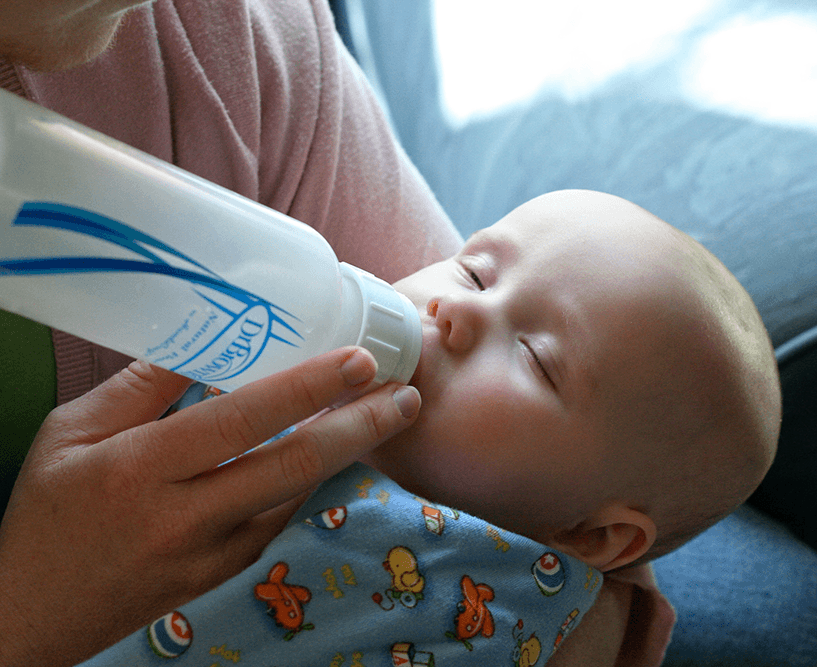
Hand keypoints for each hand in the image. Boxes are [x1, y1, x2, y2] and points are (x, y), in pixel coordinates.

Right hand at [0, 347, 418, 666]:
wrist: (28, 615)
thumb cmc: (45, 513)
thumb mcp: (70, 433)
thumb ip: (141, 387)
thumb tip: (205, 337)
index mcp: (141, 468)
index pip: (241, 419)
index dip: (306, 388)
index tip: (358, 361)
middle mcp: (184, 514)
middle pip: (291, 464)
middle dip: (359, 426)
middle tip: (406, 394)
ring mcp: (208, 553)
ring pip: (294, 495)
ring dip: (346, 453)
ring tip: (386, 414)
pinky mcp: (219, 575)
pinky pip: (276, 522)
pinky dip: (306, 484)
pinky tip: (330, 454)